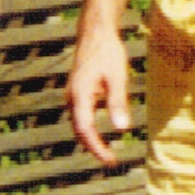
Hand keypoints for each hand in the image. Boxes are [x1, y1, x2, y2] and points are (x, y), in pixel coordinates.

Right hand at [66, 24, 133, 167]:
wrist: (95, 32)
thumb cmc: (108, 52)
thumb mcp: (117, 76)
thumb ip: (118, 102)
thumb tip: (122, 128)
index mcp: (80, 95)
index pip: (85, 130)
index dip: (96, 148)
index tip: (110, 161)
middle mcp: (72, 97)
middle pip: (79, 130)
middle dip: (94, 148)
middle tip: (111, 161)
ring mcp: (72, 95)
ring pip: (78, 124)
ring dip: (90, 140)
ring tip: (106, 153)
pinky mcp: (77, 92)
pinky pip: (80, 116)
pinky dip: (89, 129)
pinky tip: (100, 134)